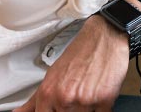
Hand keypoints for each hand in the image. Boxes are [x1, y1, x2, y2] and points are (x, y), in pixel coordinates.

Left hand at [14, 16, 128, 111]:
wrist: (105, 36)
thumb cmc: (81, 52)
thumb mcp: (52, 74)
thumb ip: (35, 99)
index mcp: (48, 94)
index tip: (57, 109)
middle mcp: (64, 98)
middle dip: (71, 109)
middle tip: (76, 95)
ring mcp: (84, 101)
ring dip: (87, 108)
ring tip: (88, 93)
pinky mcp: (104, 100)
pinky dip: (101, 108)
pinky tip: (98, 94)